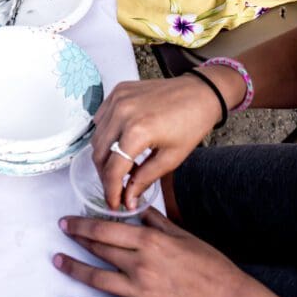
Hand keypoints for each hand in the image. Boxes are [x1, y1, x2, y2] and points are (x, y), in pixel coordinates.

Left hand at [53, 208, 241, 296]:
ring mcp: (141, 290)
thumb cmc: (210, 265)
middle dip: (77, 240)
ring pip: (98, 279)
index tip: (68, 220)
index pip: (107, 229)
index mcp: (150, 240)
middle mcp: (141, 263)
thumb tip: (139, 208)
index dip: (83, 224)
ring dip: (75, 269)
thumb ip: (158, 221)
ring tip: (57, 261)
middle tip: (61, 233)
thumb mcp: (184, 234)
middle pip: (100, 249)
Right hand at [91, 76, 220, 209]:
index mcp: (137, 131)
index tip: (114, 205)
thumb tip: (127, 200)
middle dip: (105, 176)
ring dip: (104, 156)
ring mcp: (118, 99)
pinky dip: (106, 134)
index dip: (111, 192)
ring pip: (97, 136)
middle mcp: (122, 112)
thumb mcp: (171, 158)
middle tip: (117, 189)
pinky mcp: (118, 90)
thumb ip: (144, 179)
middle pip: (99, 153)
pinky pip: (101, 118)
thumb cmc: (190, 125)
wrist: (200, 92)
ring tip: (122, 167)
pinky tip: (120, 143)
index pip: (112, 169)